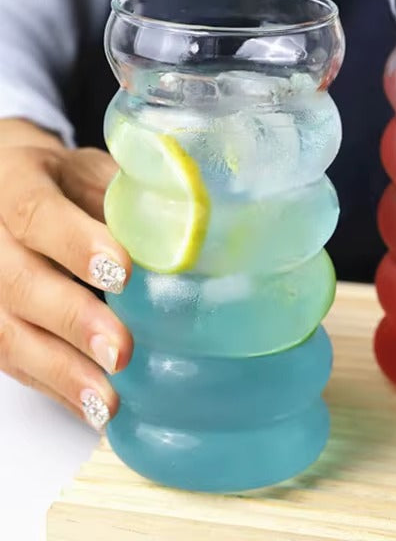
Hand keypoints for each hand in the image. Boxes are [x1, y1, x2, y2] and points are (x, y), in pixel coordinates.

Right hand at [0, 120, 131, 429]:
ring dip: (61, 370)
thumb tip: (191, 222)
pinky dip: (57, 388)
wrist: (10, 193)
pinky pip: (15, 361)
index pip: (36, 213)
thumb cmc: (64, 183)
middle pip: (17, 282)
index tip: (122, 272)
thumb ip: (131, 194)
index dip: (76, 244)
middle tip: (122, 350)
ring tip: (107, 401)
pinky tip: (93, 409)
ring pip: (8, 333)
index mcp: (15, 183)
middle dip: (72, 320)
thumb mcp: (93, 172)